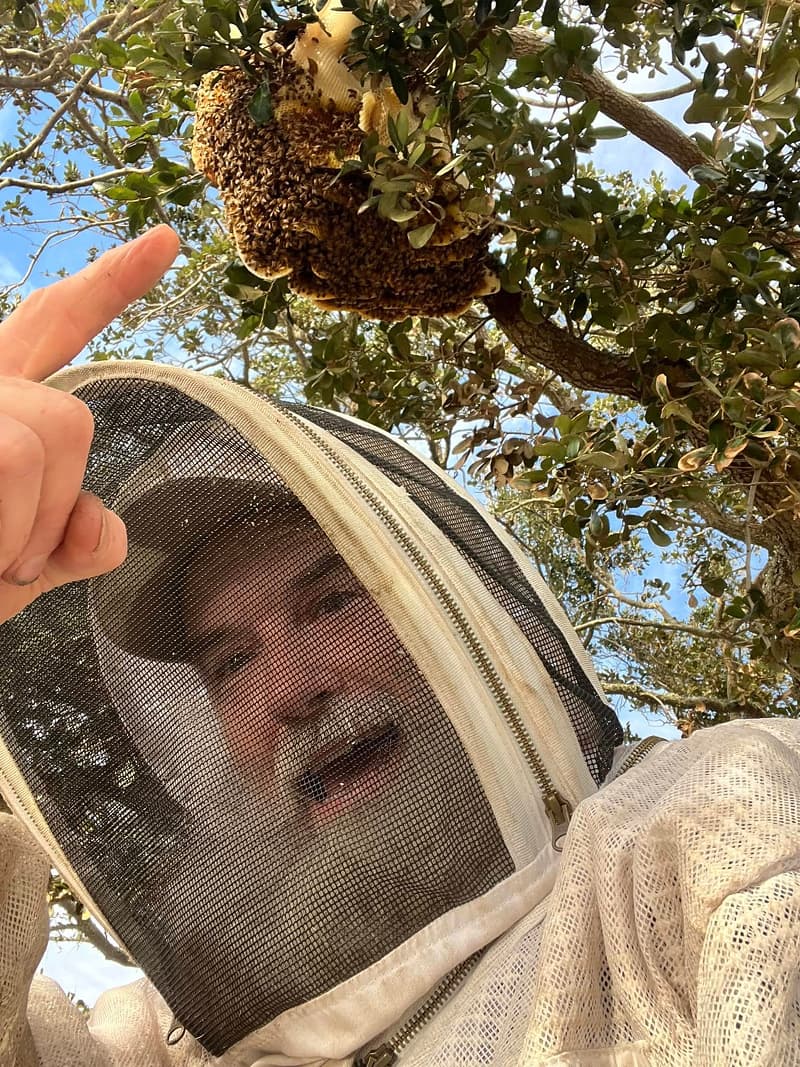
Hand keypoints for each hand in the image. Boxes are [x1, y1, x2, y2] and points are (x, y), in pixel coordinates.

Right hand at [0, 225, 179, 624]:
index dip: (112, 283)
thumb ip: (77, 540)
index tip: (167, 239)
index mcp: (0, 399)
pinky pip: (15, 453)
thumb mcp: (25, 562)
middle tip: (22, 563)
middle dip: (63, 497)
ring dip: (33, 528)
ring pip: (50, 435)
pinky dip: (15, 529)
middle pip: (70, 415)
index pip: (58, 327)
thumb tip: (102, 523)